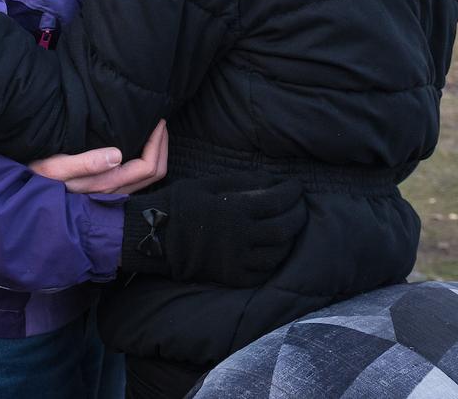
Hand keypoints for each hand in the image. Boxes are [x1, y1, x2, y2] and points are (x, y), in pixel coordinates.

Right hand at [30, 121, 167, 193]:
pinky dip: (144, 159)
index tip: (158, 121)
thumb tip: (117, 155)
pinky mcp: (103, 189)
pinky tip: (137, 145)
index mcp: (105, 184)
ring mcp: (109, 193)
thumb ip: (85, 163)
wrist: (24, 192)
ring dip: (155, 153)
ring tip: (154, 130)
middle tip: (161, 122)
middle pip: (154, 173)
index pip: (147, 167)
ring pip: (146, 178)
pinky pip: (134, 177)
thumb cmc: (37, 175)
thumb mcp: (55, 166)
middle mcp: (112, 192)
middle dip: (162, 146)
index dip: (158, 144)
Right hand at [120, 172, 306, 286]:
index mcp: (235, 210)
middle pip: (285, 228)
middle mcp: (241, 237)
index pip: (278, 201)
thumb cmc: (183, 203)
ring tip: (291, 225)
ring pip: (279, 251)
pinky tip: (276, 247)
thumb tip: (275, 179)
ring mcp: (238, 260)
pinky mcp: (234, 277)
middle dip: (299, 214)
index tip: (297, 186)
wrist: (157, 236)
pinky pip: (265, 271)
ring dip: (291, 237)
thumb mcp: (209, 183)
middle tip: (300, 204)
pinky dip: (276, 258)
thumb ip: (244, 182)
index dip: (292, 192)